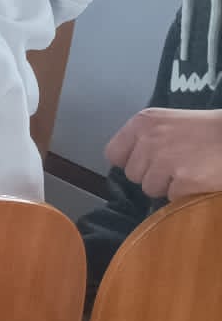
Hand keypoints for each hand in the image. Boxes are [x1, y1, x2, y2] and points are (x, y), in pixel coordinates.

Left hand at [106, 107, 221, 200]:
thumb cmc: (206, 130)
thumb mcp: (168, 123)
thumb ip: (145, 139)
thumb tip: (128, 163)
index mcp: (142, 122)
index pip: (113, 154)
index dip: (130, 163)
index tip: (147, 163)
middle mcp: (149, 139)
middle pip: (132, 175)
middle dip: (152, 176)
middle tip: (177, 165)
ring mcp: (165, 160)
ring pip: (150, 189)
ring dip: (168, 186)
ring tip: (190, 170)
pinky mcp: (184, 179)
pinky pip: (172, 197)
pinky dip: (185, 193)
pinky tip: (199, 178)